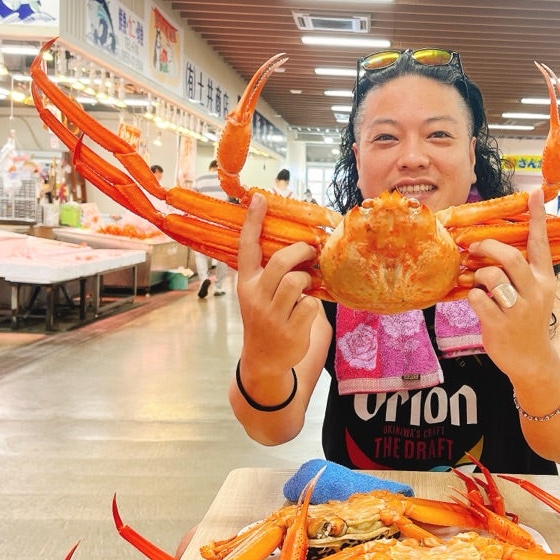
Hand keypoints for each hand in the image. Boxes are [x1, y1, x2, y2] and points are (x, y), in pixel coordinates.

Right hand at [235, 193, 320, 375]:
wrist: (264, 361)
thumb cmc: (266, 319)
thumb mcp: (259, 295)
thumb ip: (271, 273)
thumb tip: (300, 244)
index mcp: (246, 283)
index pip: (247, 247)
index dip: (253, 221)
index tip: (260, 198)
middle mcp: (256, 296)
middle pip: (281, 263)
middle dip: (301, 252)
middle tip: (311, 251)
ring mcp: (272, 314)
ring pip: (298, 282)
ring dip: (308, 281)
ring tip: (305, 287)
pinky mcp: (290, 329)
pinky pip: (311, 304)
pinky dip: (313, 304)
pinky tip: (305, 312)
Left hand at [465, 188, 556, 372]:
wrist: (532, 361)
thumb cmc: (527, 322)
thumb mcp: (534, 295)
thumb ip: (520, 273)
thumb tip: (493, 249)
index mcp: (544, 280)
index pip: (541, 243)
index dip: (537, 217)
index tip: (533, 193)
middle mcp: (535, 292)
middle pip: (510, 257)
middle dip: (488, 248)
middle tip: (474, 248)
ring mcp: (518, 310)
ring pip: (492, 277)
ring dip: (478, 276)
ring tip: (478, 284)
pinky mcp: (500, 325)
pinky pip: (477, 299)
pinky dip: (471, 297)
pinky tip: (477, 303)